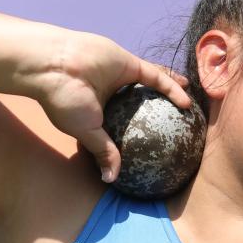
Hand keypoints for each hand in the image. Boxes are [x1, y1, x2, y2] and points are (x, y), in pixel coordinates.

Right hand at [27, 29, 190, 182]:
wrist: (53, 67)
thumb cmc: (65, 101)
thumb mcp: (86, 132)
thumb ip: (103, 151)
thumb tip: (110, 179)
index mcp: (99, 111)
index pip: (124, 125)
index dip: (139, 135)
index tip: (154, 148)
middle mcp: (112, 94)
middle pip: (143, 106)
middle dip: (161, 115)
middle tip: (178, 129)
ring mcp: (120, 77)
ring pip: (153, 88)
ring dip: (172, 97)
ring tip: (190, 111)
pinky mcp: (127, 63)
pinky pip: (155, 77)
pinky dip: (171, 87)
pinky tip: (187, 101)